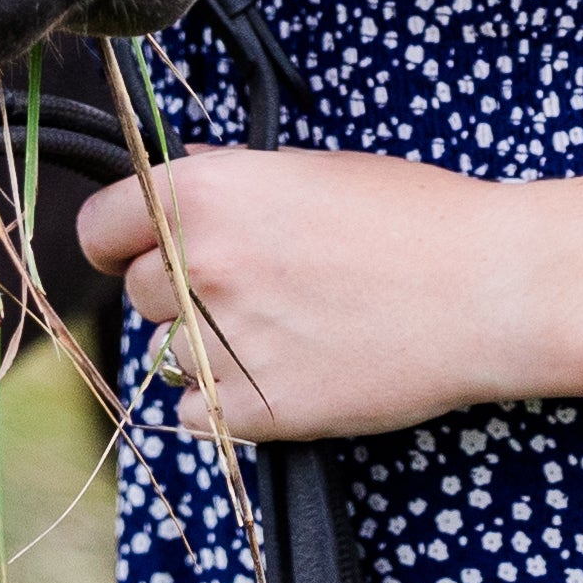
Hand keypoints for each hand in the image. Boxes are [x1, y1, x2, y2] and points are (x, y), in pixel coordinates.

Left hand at [71, 144, 536, 441]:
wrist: (484, 288)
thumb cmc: (411, 216)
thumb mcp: (309, 168)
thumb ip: (230, 175)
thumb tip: (185, 169)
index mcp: (203, 196)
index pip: (98, 226)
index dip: (114, 239)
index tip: (127, 251)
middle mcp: (199, 267)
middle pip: (138, 293)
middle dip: (176, 290)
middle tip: (244, 288)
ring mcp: (224, 344)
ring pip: (168, 355)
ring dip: (204, 346)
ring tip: (277, 330)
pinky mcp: (256, 411)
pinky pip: (195, 414)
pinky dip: (222, 403)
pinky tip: (276, 375)